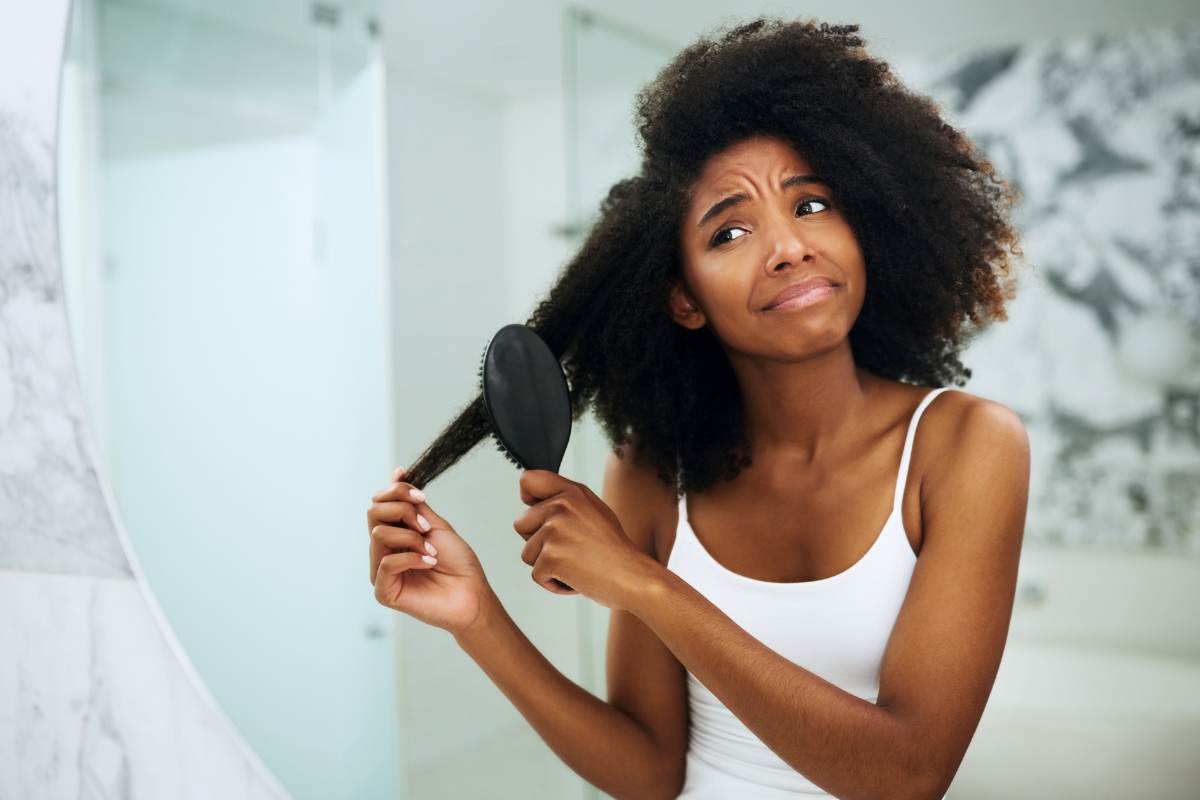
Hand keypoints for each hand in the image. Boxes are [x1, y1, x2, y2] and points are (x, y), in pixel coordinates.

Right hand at [368, 467, 489, 635]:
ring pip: (379, 534)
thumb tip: (397, 472)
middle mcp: (382, 551)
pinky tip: (429, 562)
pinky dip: (411, 558)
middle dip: (403, 511)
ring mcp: (381, 572)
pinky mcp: (384, 591)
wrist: (473, 593)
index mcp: (394, 534)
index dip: (396, 491)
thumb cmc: (458, 563)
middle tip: (427, 526)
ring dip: (411, 537)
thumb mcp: (436, 525)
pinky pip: (386, 563)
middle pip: (373, 513)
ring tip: (432, 550)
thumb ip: (414, 504)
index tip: (421, 496)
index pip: (378, 502)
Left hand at [513, 471, 662, 608]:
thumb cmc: (615, 551)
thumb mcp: (594, 512)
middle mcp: (561, 506)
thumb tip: (536, 503)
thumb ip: (567, 503)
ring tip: (575, 565)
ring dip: (546, 565)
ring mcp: (554, 530)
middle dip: (536, 542)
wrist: (633, 577)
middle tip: (567, 550)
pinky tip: (575, 579)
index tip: (539, 516)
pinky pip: (536, 575)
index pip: (528, 480)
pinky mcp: (551, 556)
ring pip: (527, 553)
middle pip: (520, 523)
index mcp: (572, 492)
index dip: (528, 499)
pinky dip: (552, 583)